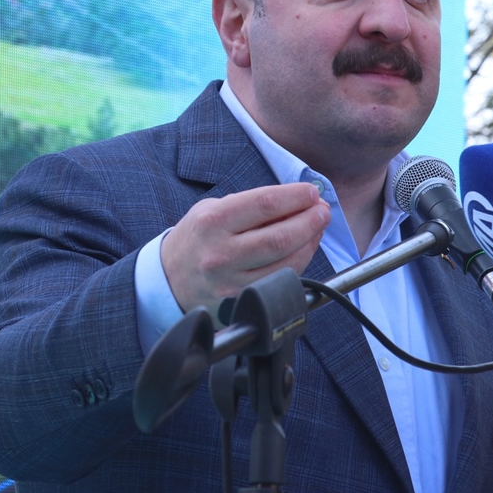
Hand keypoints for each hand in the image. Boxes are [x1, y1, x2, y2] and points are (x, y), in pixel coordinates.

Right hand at [161, 182, 330, 314]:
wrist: (169, 279)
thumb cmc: (198, 238)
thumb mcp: (214, 209)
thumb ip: (253, 205)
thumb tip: (298, 200)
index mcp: (213, 221)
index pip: (264, 204)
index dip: (295, 197)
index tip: (311, 192)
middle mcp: (221, 253)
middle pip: (280, 237)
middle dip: (310, 221)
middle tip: (322, 211)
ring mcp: (231, 282)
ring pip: (286, 263)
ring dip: (310, 242)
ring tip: (317, 227)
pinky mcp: (241, 300)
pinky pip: (281, 280)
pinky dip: (300, 263)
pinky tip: (304, 248)